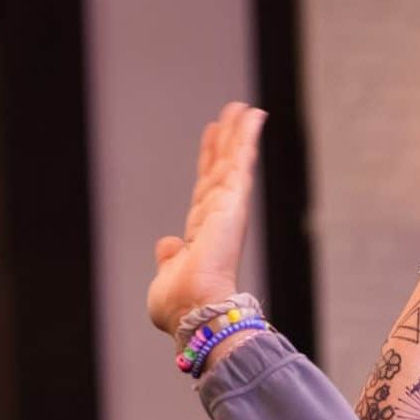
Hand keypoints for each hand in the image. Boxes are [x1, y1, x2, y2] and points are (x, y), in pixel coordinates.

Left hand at [148, 103, 265, 335]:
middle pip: (221, 170)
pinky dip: (247, 138)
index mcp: (202, 235)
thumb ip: (168, 258)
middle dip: (225, 142)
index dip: (208, 163)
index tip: (212, 139)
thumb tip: (167, 244)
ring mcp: (227, 210)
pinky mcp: (234, 203)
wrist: (197, 311)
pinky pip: (241, 162)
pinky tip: (253, 116)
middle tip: (231, 114)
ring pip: (233, 161)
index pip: (205, 190)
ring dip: (238, 133)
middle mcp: (217, 219)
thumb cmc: (181, 306)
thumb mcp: (167, 277)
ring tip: (243, 108)